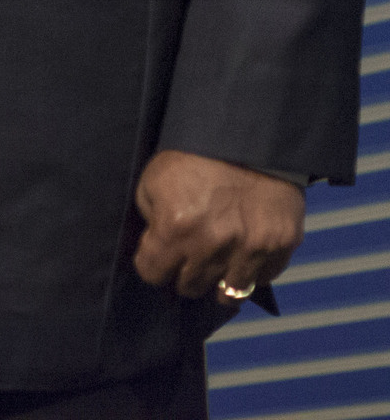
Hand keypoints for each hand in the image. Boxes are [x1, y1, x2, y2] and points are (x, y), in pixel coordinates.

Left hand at [133, 149, 302, 302]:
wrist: (247, 138)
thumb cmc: (193, 158)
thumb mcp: (153, 181)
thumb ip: (150, 220)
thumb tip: (155, 248)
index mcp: (175, 228)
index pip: (152, 273)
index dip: (152, 266)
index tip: (157, 259)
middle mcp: (213, 245)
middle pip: (189, 287)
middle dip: (183, 275)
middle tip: (187, 261)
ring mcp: (251, 248)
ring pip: (228, 293)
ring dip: (218, 283)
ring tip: (216, 267)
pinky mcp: (282, 245)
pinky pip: (263, 278)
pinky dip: (252, 272)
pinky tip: (243, 256)